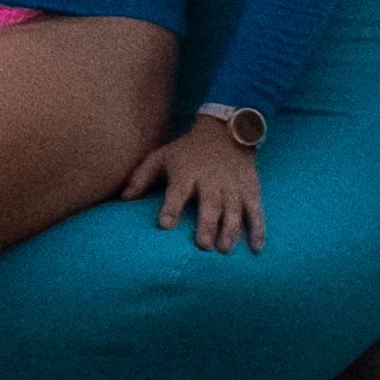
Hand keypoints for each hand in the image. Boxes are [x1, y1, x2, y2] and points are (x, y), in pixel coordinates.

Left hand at [127, 113, 266, 253]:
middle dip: (207, 224)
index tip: (165, 225)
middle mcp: (211, 181)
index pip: (178, 191)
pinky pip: (256, 212)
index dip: (171, 208)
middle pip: (210, 204)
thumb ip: (141, 177)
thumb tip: (122, 199)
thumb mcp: (161, 157)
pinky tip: (255, 248)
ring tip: (224, 249)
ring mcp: (233, 187)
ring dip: (230, 230)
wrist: (226, 130)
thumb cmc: (187, 150)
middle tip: (204, 245)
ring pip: (234, 210)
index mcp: (187, 174)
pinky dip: (257, 230)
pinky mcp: (250, 190)